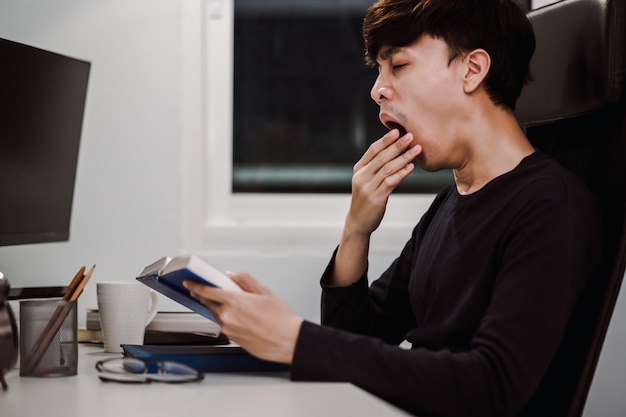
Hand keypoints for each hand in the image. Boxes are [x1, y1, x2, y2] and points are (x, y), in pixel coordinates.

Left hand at [183, 273, 302, 363]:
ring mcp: (228, 329)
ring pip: (216, 314)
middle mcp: (228, 316)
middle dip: (205, 296)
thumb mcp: (265, 291)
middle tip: (207, 290)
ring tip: (234, 304)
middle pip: (208, 303)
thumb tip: (231, 275)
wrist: (287, 341)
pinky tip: (240, 316)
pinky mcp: (232, 338)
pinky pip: (224, 324)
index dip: (195, 286)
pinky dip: (227, 318)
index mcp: (235, 301)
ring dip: (219, 307)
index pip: (206, 291)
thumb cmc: (280, 319)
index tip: (189, 283)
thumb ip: (245, 280)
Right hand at [347, 129, 420, 235]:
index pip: (373, 150)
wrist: (358, 222)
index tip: (397, 131)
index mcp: (359, 169)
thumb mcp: (365, 180)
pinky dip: (402, 173)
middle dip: (397, 145)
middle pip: (382, 157)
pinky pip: (391, 182)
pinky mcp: (376, 197)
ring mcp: (368, 187)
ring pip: (388, 168)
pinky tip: (410, 167)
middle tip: (410, 136)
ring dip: (404, 157)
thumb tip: (393, 151)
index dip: (385, 140)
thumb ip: (375, 167)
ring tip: (416, 149)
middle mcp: (362, 176)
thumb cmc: (365, 199)